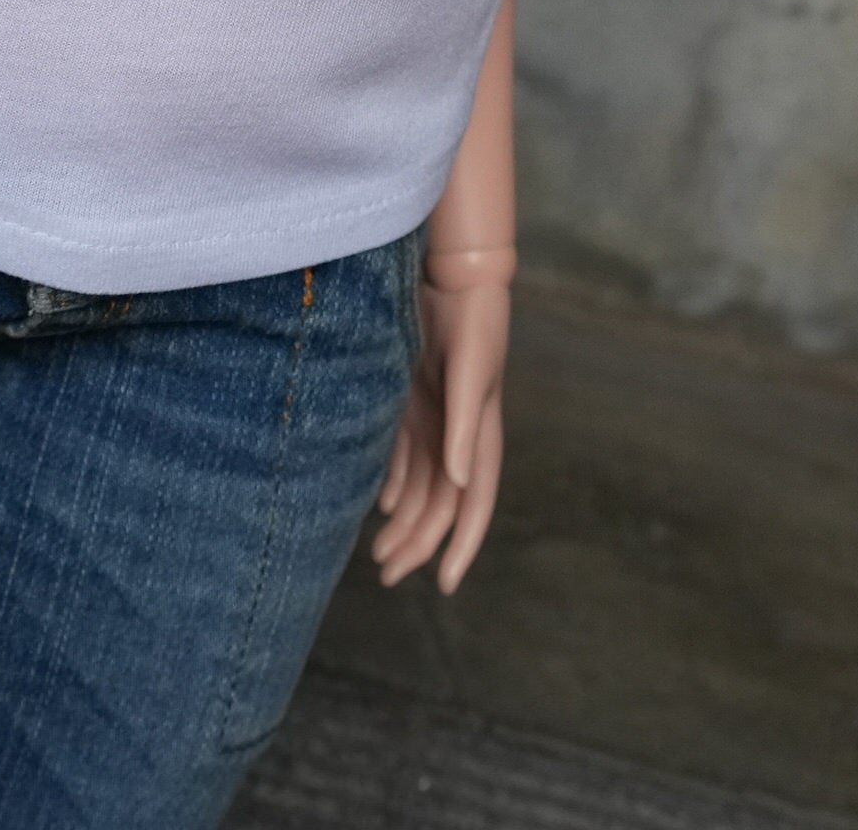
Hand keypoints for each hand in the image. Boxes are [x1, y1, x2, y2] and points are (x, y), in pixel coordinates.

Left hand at [370, 273, 508, 591]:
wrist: (454, 274)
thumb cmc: (472, 323)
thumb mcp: (472, 373)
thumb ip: (466, 427)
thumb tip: (461, 483)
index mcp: (480, 436)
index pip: (472, 505)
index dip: (461, 546)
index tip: (443, 584)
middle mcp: (458, 436)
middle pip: (439, 504)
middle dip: (418, 542)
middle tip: (387, 574)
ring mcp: (435, 419)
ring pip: (419, 486)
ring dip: (402, 520)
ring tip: (377, 554)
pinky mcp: (413, 400)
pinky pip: (402, 455)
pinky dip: (391, 483)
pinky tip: (378, 503)